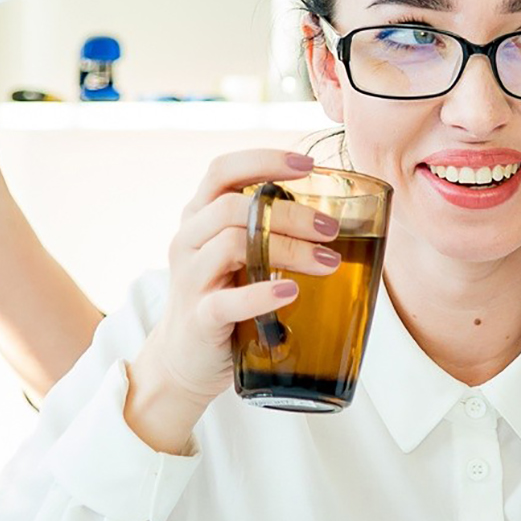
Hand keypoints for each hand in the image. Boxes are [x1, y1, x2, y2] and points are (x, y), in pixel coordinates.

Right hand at [124, 150, 342, 450]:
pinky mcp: (199, 318)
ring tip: (328, 262)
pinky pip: (227, 301)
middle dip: (290, 213)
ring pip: (232, 245)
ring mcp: (189, 279)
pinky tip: (291, 291)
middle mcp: (188, 240)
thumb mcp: (239, 256)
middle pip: (233, 207)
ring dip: (288, 249)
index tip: (308, 165)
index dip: (264, 161)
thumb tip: (335, 216)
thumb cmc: (224, 297)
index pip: (222, 171)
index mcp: (199, 217)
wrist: (186, 359)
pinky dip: (262, 294)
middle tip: (331, 230)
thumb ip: (267, 231)